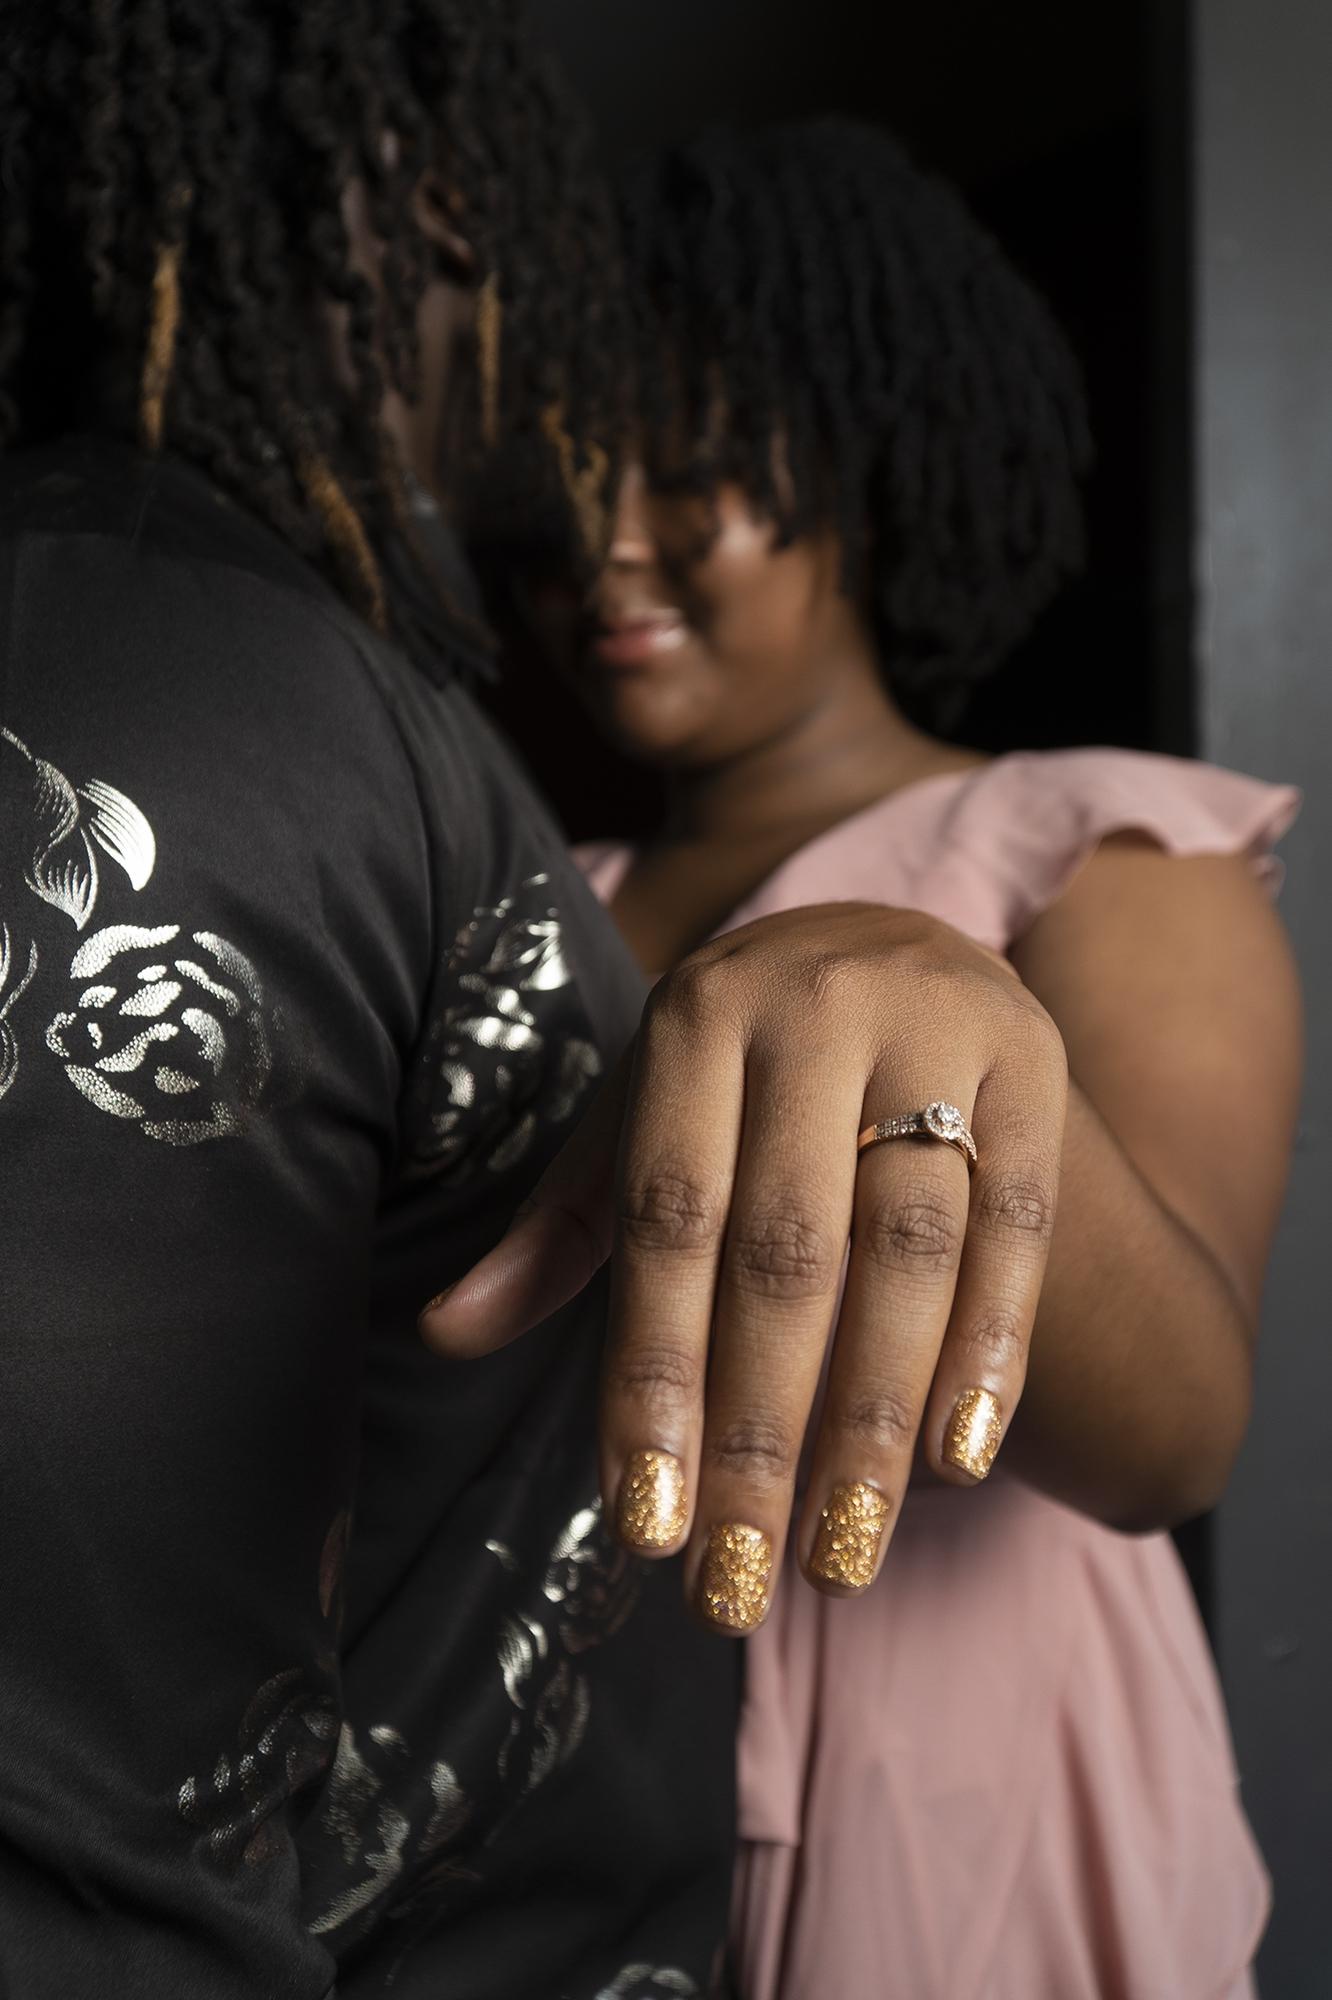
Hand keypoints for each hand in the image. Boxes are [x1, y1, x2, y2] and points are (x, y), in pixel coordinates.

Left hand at [420, 903, 1066, 1631]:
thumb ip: (561, 1226)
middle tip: (737, 1587)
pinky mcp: (1033, 1061)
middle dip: (759, 1432)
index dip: (654, 1377)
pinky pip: (1017, 1222)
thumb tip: (443, 1332)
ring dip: (871, 1420)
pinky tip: (956, 1463)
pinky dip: (990, 1347)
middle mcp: (812, 1010)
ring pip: (907, 1249)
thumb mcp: (642, 1116)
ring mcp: (936, 1026)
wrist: (897, 942)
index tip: (645, 1526)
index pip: (667, 1221)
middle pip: (787, 1250)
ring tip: (839, 1557)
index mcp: (694, 1022)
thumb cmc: (741, 1062)